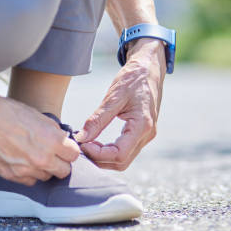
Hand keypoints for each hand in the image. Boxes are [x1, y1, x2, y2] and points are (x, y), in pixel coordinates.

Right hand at [0, 94, 80, 185]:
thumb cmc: (8, 112)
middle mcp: (42, 158)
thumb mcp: (38, 116)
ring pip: (46, 177)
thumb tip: (63, 141)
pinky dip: (28, 173)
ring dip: (43, 168)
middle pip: (64, 171)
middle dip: (60, 162)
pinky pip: (29, 181)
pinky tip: (21, 160)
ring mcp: (26, 170)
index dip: (68, 149)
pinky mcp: (11, 176)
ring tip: (32, 154)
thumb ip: (54, 132)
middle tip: (51, 153)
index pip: (74, 155)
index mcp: (52, 141)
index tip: (63, 147)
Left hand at [74, 38, 165, 170]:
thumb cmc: (133, 78)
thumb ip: (97, 119)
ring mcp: (146, 136)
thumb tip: (81, 137)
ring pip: (123, 160)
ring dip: (103, 158)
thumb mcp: (114, 96)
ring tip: (86, 145)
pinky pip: (125, 151)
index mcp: (142, 125)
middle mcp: (147, 135)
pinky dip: (109, 152)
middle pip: (121, 162)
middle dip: (99, 159)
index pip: (118, 154)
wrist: (149, 68)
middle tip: (80, 147)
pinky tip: (95, 143)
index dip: (97, 154)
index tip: (82, 144)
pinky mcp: (141, 134)